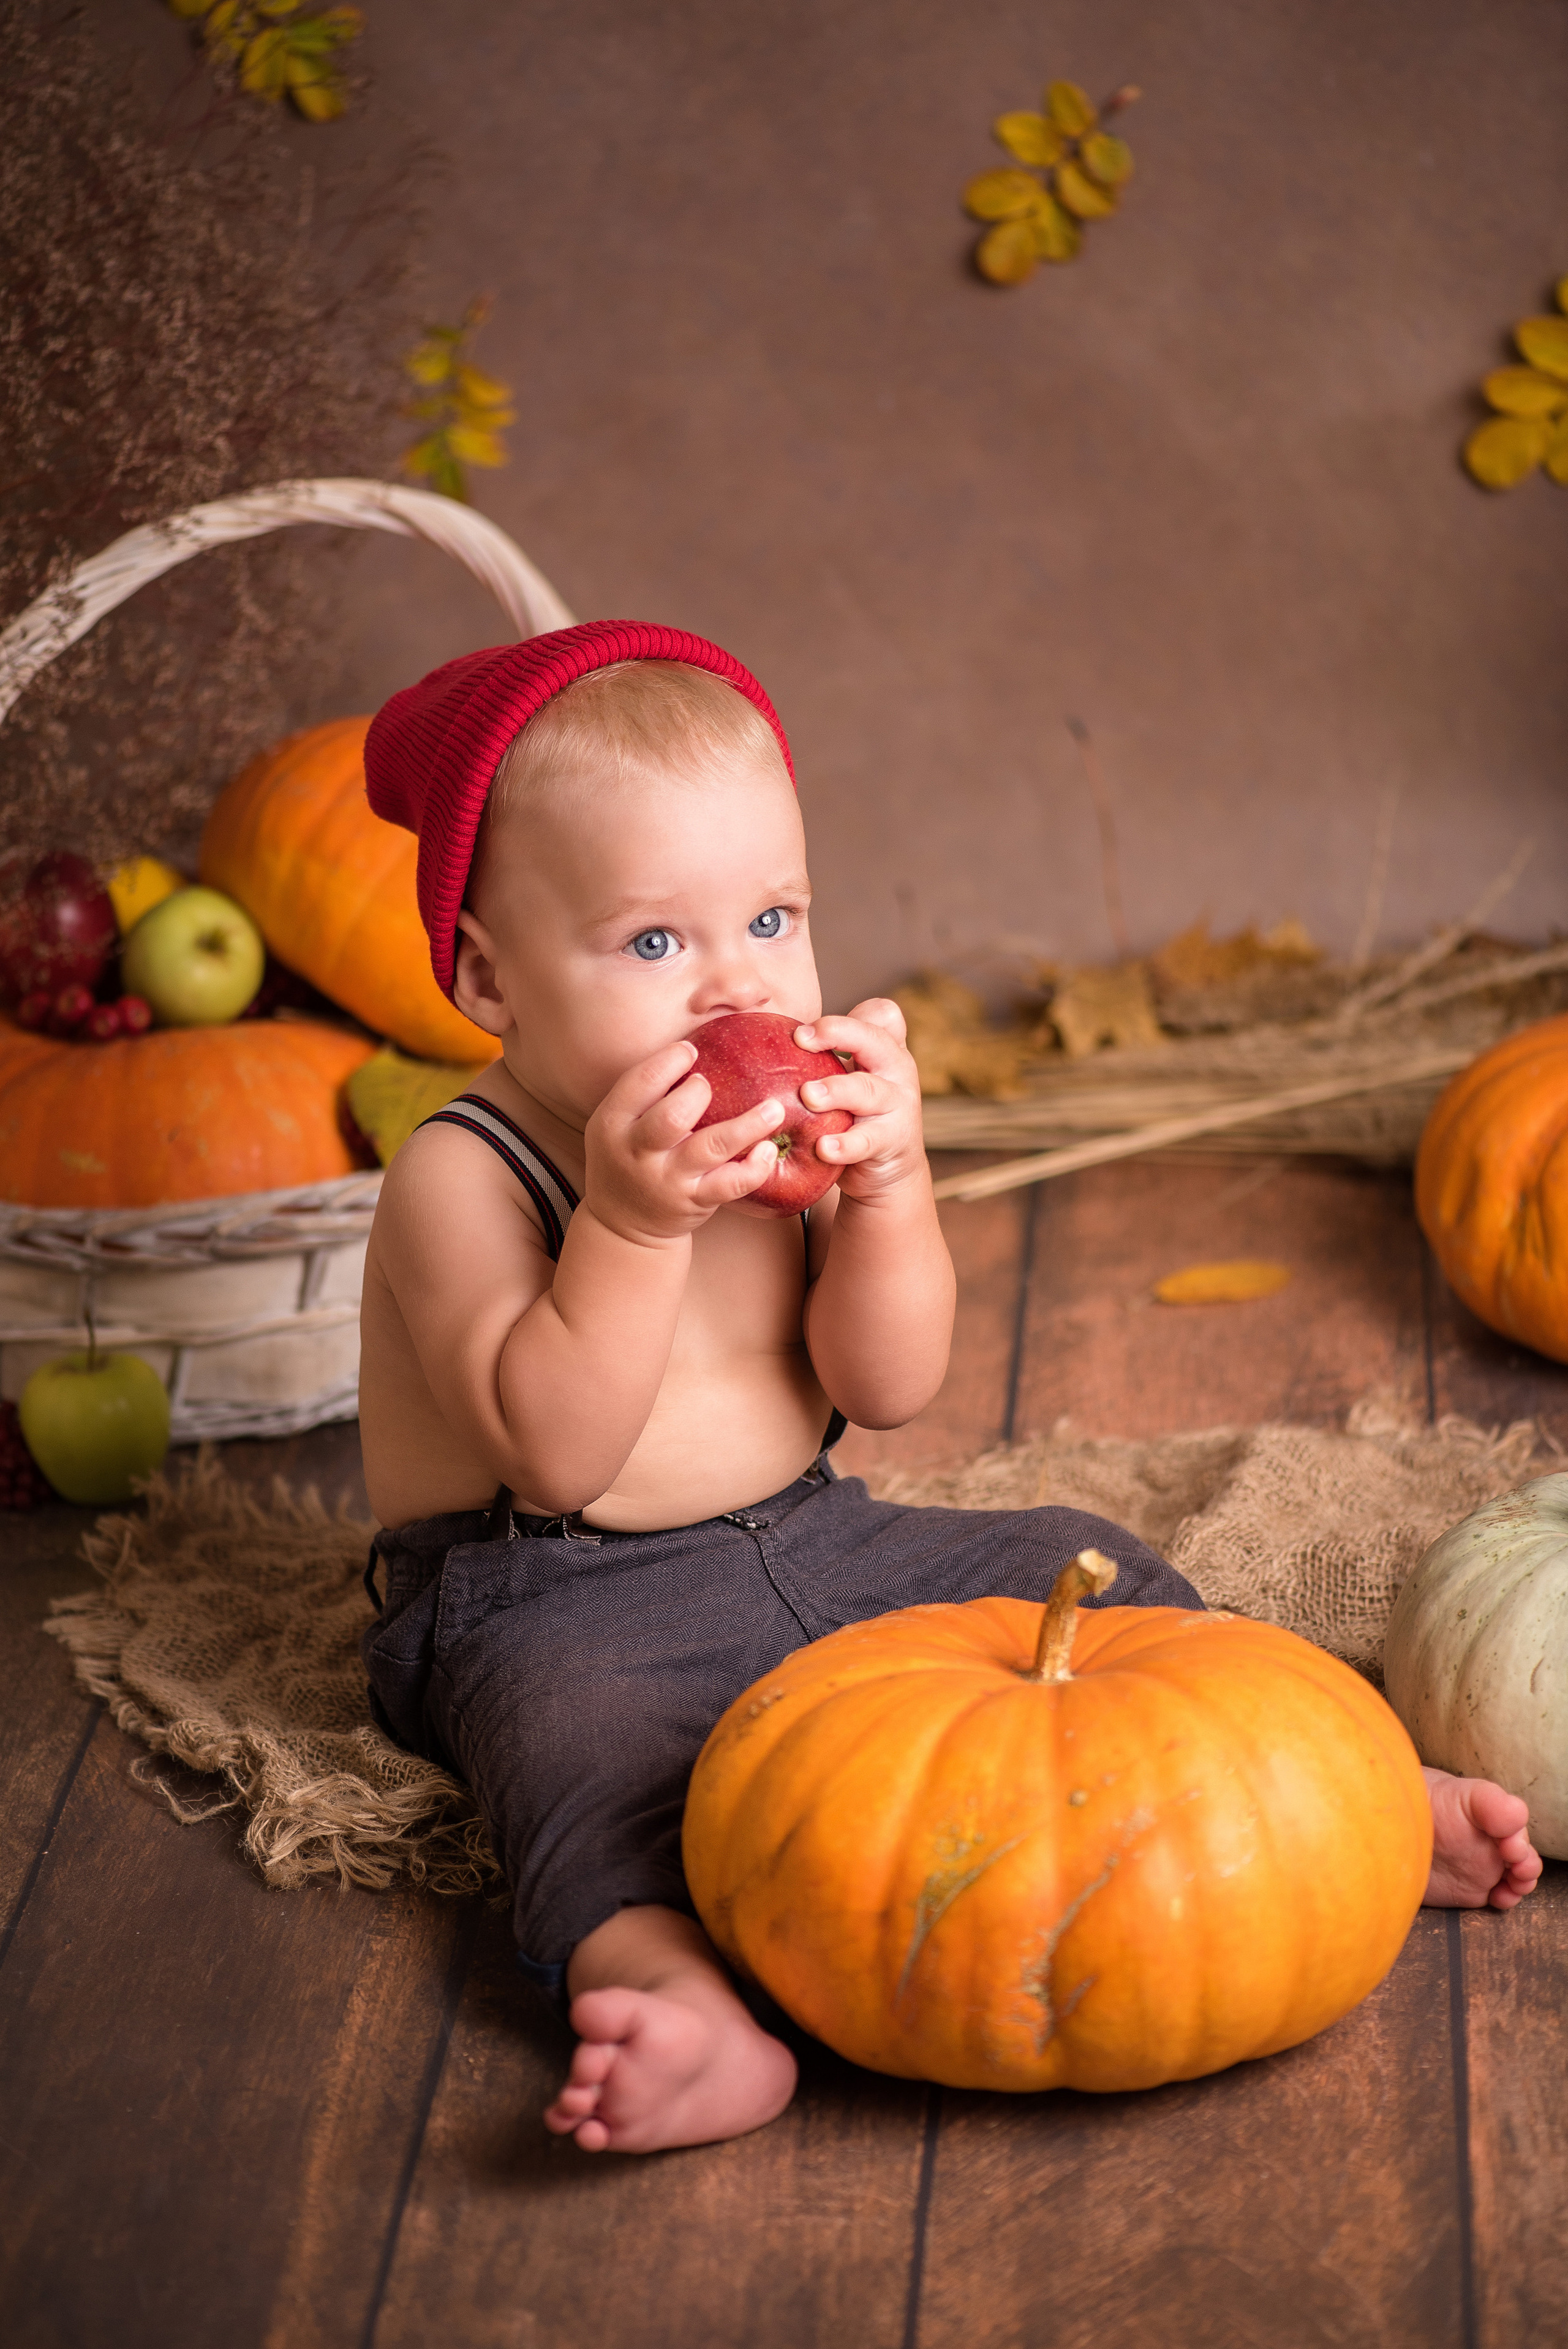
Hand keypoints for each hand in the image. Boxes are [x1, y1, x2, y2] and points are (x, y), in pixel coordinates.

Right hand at [584, 1041, 782, 1243]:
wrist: (622, 1223)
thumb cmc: (629, 1157)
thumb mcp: (619, 1124)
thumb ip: (646, 1093)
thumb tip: (695, 1045)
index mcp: (613, 1122)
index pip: (640, 1082)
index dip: (670, 1060)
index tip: (691, 1050)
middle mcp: (637, 1152)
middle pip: (672, 1116)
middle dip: (698, 1093)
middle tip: (711, 1084)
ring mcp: (667, 1180)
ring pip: (711, 1147)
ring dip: (747, 1125)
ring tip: (775, 1109)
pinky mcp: (695, 1201)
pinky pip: (730, 1184)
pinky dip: (754, 1167)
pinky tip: (769, 1150)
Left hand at [792, 999, 925, 1200]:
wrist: (890, 1173)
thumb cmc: (855, 1116)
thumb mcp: (846, 1081)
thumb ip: (821, 1060)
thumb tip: (756, 1043)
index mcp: (883, 1049)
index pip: (881, 1015)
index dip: (846, 1016)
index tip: (802, 1032)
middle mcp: (896, 1070)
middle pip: (875, 1040)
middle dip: (838, 1034)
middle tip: (800, 1040)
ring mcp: (898, 1105)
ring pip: (869, 1090)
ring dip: (836, 1090)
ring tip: (808, 1096)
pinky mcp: (893, 1140)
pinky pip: (868, 1139)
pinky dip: (845, 1144)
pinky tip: (823, 1148)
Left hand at [1422, 1768, 1543, 1909]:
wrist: (1391, 1835)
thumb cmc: (1421, 1805)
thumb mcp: (1451, 1795)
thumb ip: (1486, 1801)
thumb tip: (1517, 1813)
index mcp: (1486, 1810)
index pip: (1512, 1819)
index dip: (1517, 1833)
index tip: (1510, 1845)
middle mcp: (1490, 1837)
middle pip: (1522, 1851)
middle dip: (1527, 1861)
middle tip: (1516, 1866)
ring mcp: (1484, 1863)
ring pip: (1518, 1874)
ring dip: (1524, 1880)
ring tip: (1516, 1883)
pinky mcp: (1475, 1887)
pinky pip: (1502, 1895)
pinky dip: (1509, 1898)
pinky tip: (1501, 1896)